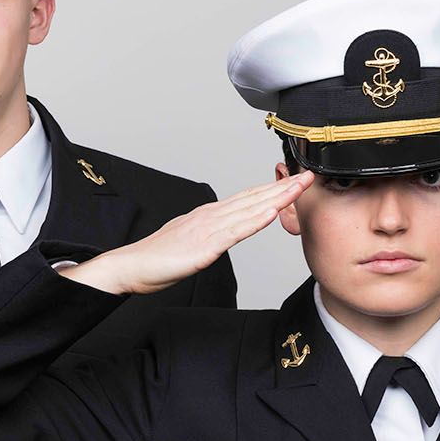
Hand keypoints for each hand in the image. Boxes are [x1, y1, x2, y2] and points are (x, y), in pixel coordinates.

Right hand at [62, 172, 317, 295]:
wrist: (130, 267)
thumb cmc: (155, 260)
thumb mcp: (189, 243)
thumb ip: (208, 235)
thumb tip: (223, 233)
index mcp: (208, 216)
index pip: (246, 197)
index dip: (272, 187)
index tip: (294, 180)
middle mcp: (210, 216)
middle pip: (253, 197)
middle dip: (284, 185)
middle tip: (309, 173)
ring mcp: (208, 228)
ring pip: (249, 208)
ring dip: (277, 196)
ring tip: (301, 185)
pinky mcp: (205, 246)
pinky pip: (235, 231)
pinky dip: (255, 219)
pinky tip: (272, 211)